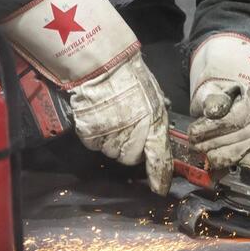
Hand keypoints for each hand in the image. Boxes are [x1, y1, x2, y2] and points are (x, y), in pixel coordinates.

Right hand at [0, 0, 173, 194]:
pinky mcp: (89, 132)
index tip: (159, 188)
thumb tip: (158, 138)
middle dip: (129, 147)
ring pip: (110, 153)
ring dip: (111, 141)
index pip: (158, 157)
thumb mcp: (153, 95)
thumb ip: (156, 119)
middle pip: (130, 159)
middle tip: (125, 127)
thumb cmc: (128, 75)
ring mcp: (110, 133)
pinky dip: (94, 135)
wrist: (101, 62)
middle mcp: (133, 131)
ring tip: (110, 117)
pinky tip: (97, 117)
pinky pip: (93, 144)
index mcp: (153, 121)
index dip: (159, 176)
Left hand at [188, 81, 249, 171]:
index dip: (213, 127)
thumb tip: (211, 110)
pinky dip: (244, 166)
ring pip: (248, 150)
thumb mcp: (213, 91)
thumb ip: (212, 98)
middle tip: (195, 147)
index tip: (193, 132)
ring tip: (204, 156)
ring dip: (223, 156)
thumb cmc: (223, 99)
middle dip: (214, 144)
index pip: (235, 117)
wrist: (236, 104)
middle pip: (241, 135)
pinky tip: (228, 167)